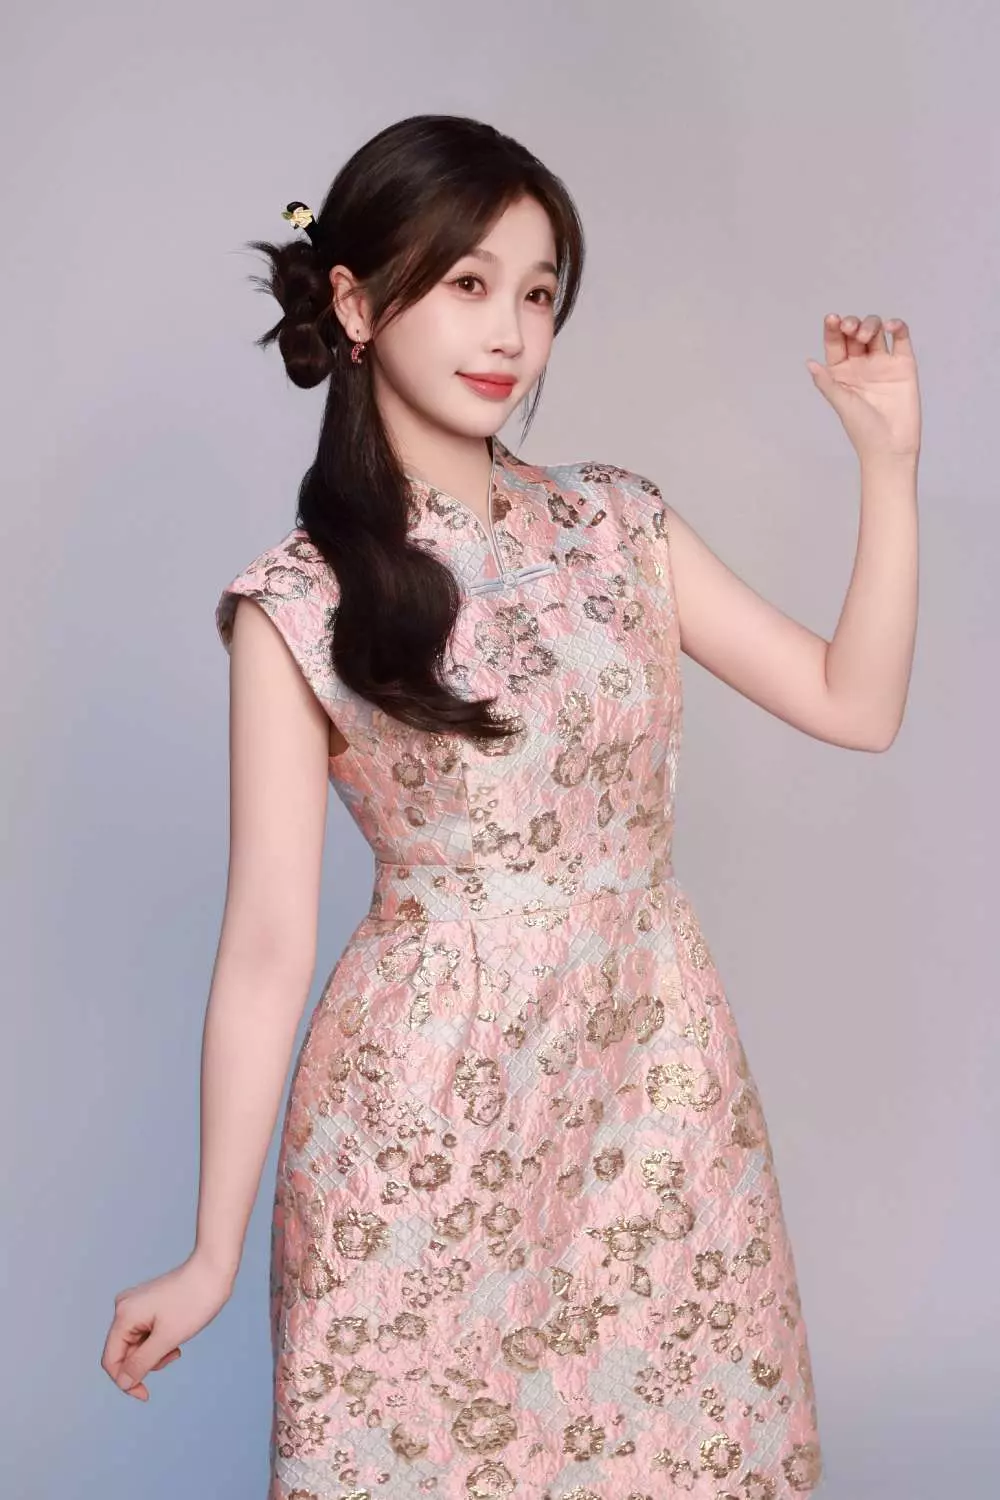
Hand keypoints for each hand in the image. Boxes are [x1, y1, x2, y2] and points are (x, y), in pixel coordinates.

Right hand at [100, 1251, 235, 1401]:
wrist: (214, 1270)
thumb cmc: (193, 1301)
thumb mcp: (167, 1339)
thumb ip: (142, 1363)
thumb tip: (123, 1383)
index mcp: (124, 1315)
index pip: (111, 1360)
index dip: (125, 1382)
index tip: (146, 1394)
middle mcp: (124, 1308)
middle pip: (124, 1353)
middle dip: (147, 1363)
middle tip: (173, 1355)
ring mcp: (136, 1305)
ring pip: (137, 1345)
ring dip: (155, 1353)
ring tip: (177, 1344)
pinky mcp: (148, 1304)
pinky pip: (146, 1334)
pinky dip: (159, 1342)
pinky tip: (176, 1335)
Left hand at [807, 314, 920, 462]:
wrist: (891, 446)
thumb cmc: (863, 430)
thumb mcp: (841, 403)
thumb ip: (827, 382)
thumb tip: (809, 362)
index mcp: (842, 372)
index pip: (835, 343)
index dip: (832, 328)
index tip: (831, 319)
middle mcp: (861, 364)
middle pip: (855, 332)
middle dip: (851, 325)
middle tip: (850, 330)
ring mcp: (883, 363)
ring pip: (876, 331)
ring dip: (870, 325)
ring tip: (866, 336)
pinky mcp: (904, 364)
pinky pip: (901, 338)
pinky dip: (897, 326)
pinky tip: (890, 326)